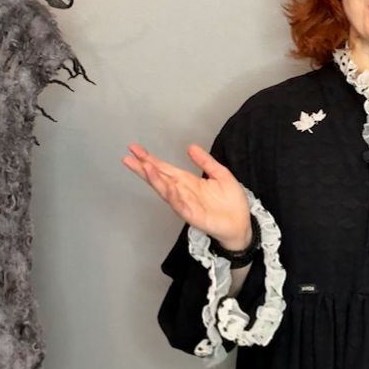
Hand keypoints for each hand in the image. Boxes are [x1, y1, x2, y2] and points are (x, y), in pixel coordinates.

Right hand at [122, 142, 252, 250]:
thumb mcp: (220, 174)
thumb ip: (205, 161)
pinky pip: (181, 206)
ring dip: (155, 180)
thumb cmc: (230, 201)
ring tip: (146, 168)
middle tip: (128, 157)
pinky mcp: (193, 216)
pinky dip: (175, 197)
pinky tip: (169, 188)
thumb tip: (190, 146)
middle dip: (143, 168)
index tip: (135, 148)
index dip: (149, 158)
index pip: (164, 168)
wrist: (241, 222)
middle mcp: (182, 192)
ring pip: (166, 191)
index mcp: (187, 181)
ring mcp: (185, 204)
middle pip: (158, 178)